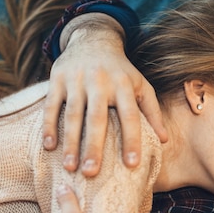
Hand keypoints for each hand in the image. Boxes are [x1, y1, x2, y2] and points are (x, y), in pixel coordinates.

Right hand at [42, 14, 166, 176]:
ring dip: (70, 142)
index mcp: (124, 85)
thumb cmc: (121, 71)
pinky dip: (49, 126)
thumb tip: (164, 140)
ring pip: (72, 115)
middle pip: (97, 118)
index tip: (132, 164)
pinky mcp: (57, 79)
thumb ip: (152, 111)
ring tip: (70, 167)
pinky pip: (51, 106)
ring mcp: (77, 79)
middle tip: (92, 172)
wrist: (93, 39)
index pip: (130, 116)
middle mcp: (100, 81)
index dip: (131, 140)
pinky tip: (49, 147)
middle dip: (94, 147)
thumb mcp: (140, 85)